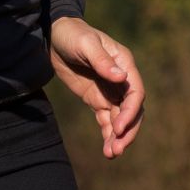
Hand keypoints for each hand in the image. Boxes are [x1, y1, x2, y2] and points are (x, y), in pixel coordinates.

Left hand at [48, 17, 143, 159]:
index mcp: (124, 64)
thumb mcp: (86, 45)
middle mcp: (121, 80)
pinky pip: (107, 120)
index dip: (130, 112)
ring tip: (111, 154)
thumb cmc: (73, 34)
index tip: (118, 127)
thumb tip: (122, 78)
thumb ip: (102, 61)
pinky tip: (107, 150)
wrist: (54, 36)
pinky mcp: (97, 99)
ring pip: (121, 119)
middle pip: (132, 110)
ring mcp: (110, 91)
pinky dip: (108, 134)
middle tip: (118, 148)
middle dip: (128, 130)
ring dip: (119, 137)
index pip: (135, 93)